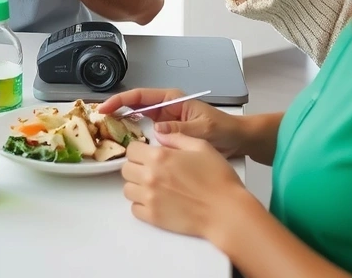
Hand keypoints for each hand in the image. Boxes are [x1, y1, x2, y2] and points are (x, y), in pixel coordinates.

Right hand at [97, 88, 245, 157]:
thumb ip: (181, 129)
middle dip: (116, 109)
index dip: (121, 100)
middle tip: (98, 120)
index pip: (141, 96)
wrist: (237, 140)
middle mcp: (166, 107)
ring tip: (106, 131)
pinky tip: (125, 144)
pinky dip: (134, 135)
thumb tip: (159, 130)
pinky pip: (146, 131)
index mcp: (173, 99)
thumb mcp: (204, 129)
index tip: (106, 107)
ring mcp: (166, 120)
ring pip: (138, 117)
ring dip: (123, 122)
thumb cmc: (224, 129)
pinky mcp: (168, 133)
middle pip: (135, 104)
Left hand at [121, 130, 247, 238]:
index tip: (147, 153)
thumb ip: (176, 137)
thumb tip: (159, 133)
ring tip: (153, 186)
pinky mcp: (153, 218)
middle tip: (150, 169)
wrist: (226, 211)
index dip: (139, 149)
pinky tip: (156, 200)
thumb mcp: (200, 146)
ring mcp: (150, 199)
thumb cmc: (217, 177)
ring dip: (137, 186)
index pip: (131, 149)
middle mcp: (150, 177)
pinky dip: (141, 205)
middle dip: (136, 167)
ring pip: (127, 189)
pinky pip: (134, 209)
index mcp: (159, 156)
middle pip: (126, 169)